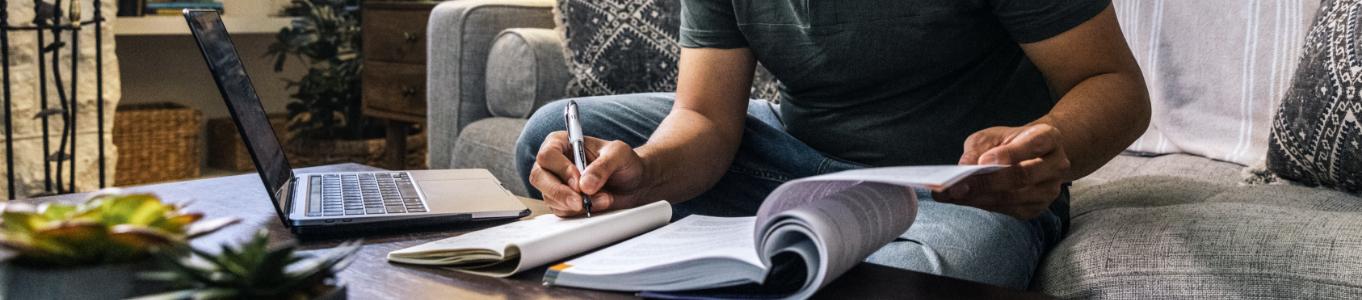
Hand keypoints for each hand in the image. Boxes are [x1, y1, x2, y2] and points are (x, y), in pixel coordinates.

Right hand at [528, 131, 647, 216]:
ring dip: (576, 204)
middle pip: (539, 177)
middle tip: (580, 202)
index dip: (561, 170)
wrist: (636, 182)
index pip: (547, 155)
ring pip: (549, 197)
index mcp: (562, 143)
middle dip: (559, 192)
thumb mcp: (619, 155)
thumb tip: (584, 185)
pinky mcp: (563, 202)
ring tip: (604, 198)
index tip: (579, 181)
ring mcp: (557, 183)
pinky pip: (561, 211)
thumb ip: (603, 166)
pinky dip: (579, 212)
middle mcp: (555, 163)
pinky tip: (599, 204)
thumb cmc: (625, 162)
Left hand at [933, 124, 1069, 219]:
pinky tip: (959, 199)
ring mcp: (1048, 190)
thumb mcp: (993, 136)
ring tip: (949, 195)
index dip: (1010, 154)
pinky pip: (1006, 209)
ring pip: (1013, 198)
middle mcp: (1055, 165)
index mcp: (1049, 138)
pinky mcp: (1036, 208)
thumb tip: (963, 167)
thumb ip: (979, 148)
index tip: (983, 161)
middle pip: (1023, 176)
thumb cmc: (1010, 142)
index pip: (1035, 144)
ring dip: (978, 197)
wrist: (1033, 156)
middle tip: (955, 186)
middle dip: (986, 183)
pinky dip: (980, 204)